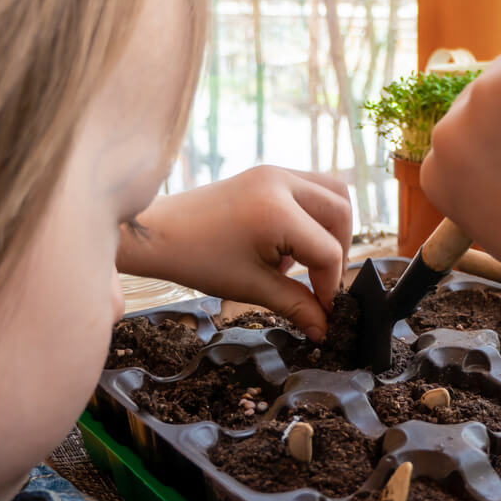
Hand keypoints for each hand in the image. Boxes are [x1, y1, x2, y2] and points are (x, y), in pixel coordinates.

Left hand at [117, 166, 351, 340]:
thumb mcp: (252, 287)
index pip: (328, 250)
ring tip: (313, 260)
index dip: (329, 285)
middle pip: (341, 212)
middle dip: (339, 250)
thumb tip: (325, 328)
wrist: (159, 233)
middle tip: (323, 283)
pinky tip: (291, 243)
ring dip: (332, 227)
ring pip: (332, 192)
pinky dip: (314, 214)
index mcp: (278, 211)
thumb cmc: (198, 259)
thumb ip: (296, 305)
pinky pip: (310, 187)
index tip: (323, 310)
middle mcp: (281, 182)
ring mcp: (274, 172)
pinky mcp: (267, 172)